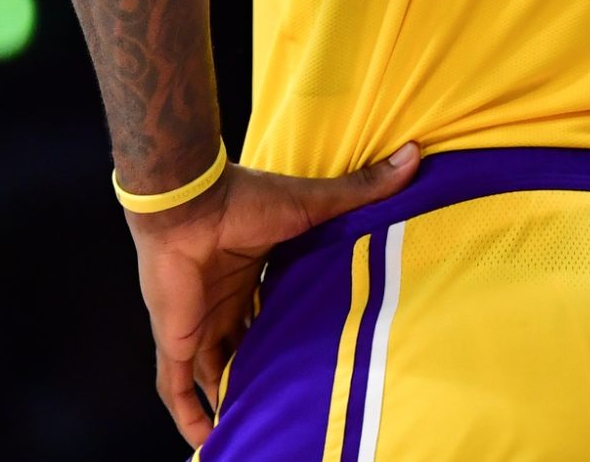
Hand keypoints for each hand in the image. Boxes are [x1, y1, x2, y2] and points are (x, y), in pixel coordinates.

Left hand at [126, 143, 420, 447]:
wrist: (191, 201)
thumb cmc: (245, 199)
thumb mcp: (311, 203)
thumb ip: (360, 190)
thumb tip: (413, 156)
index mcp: (250, 277)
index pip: (267, 316)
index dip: (283, 338)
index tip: (308, 357)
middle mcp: (222, 303)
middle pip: (240, 350)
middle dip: (257, 375)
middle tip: (287, 403)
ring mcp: (196, 323)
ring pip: (210, 374)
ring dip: (227, 399)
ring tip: (254, 429)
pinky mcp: (176, 338)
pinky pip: (175, 387)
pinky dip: (187, 415)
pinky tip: (205, 442)